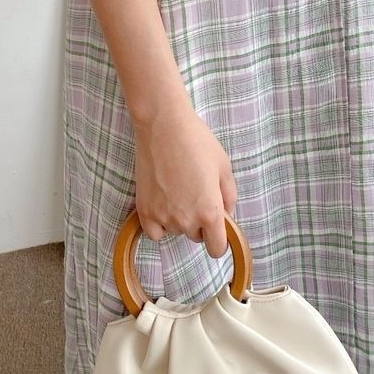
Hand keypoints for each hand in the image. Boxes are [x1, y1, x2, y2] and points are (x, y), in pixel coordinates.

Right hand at [133, 100, 238, 259]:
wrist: (163, 126)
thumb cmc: (197, 142)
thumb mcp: (224, 166)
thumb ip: (230, 196)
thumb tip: (226, 213)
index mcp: (210, 212)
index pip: (217, 248)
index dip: (220, 240)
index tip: (217, 227)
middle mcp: (186, 221)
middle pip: (196, 236)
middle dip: (200, 222)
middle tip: (196, 193)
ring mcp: (163, 217)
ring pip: (176, 231)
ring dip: (179, 219)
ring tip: (178, 189)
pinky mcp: (144, 210)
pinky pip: (155, 232)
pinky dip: (159, 223)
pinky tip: (163, 203)